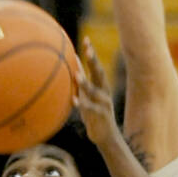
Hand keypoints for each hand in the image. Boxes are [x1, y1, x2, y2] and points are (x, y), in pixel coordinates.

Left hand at [75, 38, 124, 153]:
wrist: (106, 137)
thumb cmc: (93, 114)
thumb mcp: (87, 97)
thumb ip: (80, 83)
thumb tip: (71, 67)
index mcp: (101, 86)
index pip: (96, 66)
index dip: (91, 53)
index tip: (86, 39)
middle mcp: (104, 92)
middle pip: (99, 73)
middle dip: (93, 61)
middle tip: (88, 49)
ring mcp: (104, 103)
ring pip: (94, 91)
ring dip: (85, 82)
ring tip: (76, 74)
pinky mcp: (101, 115)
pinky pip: (91, 109)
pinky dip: (83, 104)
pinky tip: (74, 100)